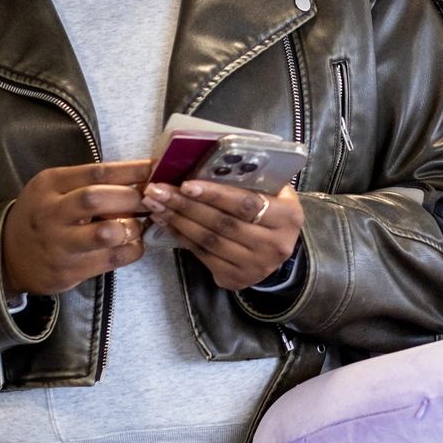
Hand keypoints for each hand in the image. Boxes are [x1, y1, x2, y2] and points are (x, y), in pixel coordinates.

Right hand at [3, 160, 151, 296]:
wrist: (7, 255)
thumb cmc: (41, 215)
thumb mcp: (53, 189)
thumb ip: (87, 183)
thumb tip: (139, 179)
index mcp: (50, 184)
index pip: (96, 172)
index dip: (131, 170)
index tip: (156, 168)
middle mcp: (51, 212)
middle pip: (96, 198)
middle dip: (132, 197)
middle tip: (151, 199)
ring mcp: (59, 244)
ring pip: (105, 233)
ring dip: (131, 227)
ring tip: (139, 225)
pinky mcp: (68, 270)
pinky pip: (110, 260)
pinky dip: (131, 251)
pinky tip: (134, 244)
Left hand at [142, 180, 302, 291]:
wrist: (277, 250)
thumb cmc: (271, 210)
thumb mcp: (275, 191)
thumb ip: (253, 179)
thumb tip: (211, 164)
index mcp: (288, 217)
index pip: (246, 204)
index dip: (214, 194)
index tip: (185, 184)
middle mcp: (274, 245)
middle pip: (222, 223)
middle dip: (185, 205)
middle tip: (157, 191)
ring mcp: (255, 266)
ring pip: (209, 241)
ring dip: (177, 221)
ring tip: (155, 204)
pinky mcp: (236, 279)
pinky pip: (202, 255)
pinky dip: (181, 237)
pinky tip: (165, 222)